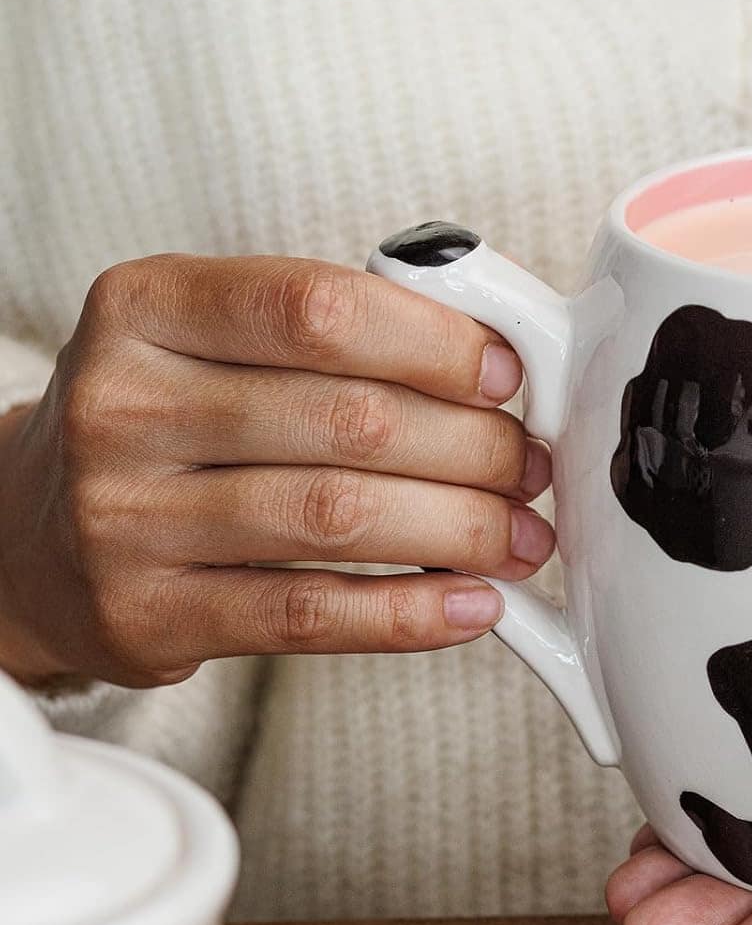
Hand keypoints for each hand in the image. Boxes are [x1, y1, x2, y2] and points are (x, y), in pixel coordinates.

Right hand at [0, 255, 550, 687]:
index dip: (434, 344)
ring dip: (462, 532)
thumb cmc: (161, 432)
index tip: (504, 378)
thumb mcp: (206, 348)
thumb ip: (325, 344)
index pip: (317, 309)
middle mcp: (124, 405)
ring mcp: (125, 516)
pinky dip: (410, 613)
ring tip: (520, 540)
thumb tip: (491, 373)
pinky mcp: (147, 614)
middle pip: (349, 420)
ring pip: (339, 517)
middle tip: (528, 470)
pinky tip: (471, 605)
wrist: (28, 539)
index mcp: (147, 308)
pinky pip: (310, 615)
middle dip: (473, 450)